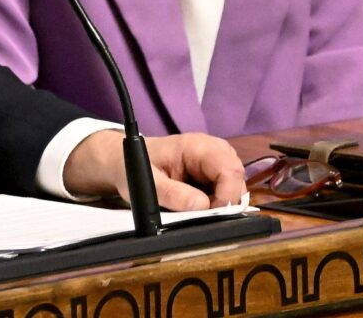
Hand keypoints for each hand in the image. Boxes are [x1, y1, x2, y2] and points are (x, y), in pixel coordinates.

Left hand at [62, 130, 246, 210]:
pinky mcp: (213, 173)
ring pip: (235, 186)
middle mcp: (212, 149)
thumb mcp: (147, 183)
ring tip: (197, 210)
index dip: (226, 196)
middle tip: (203, 216)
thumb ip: (173, 194)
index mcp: (198, 146)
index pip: (230, 170)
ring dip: (221, 203)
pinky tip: (200, 206)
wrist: (124, 161)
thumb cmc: (134, 167)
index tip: (211, 215)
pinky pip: (226, 189)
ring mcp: (215, 160)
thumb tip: (202, 206)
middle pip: (237, 178)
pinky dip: (217, 202)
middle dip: (226, 201)